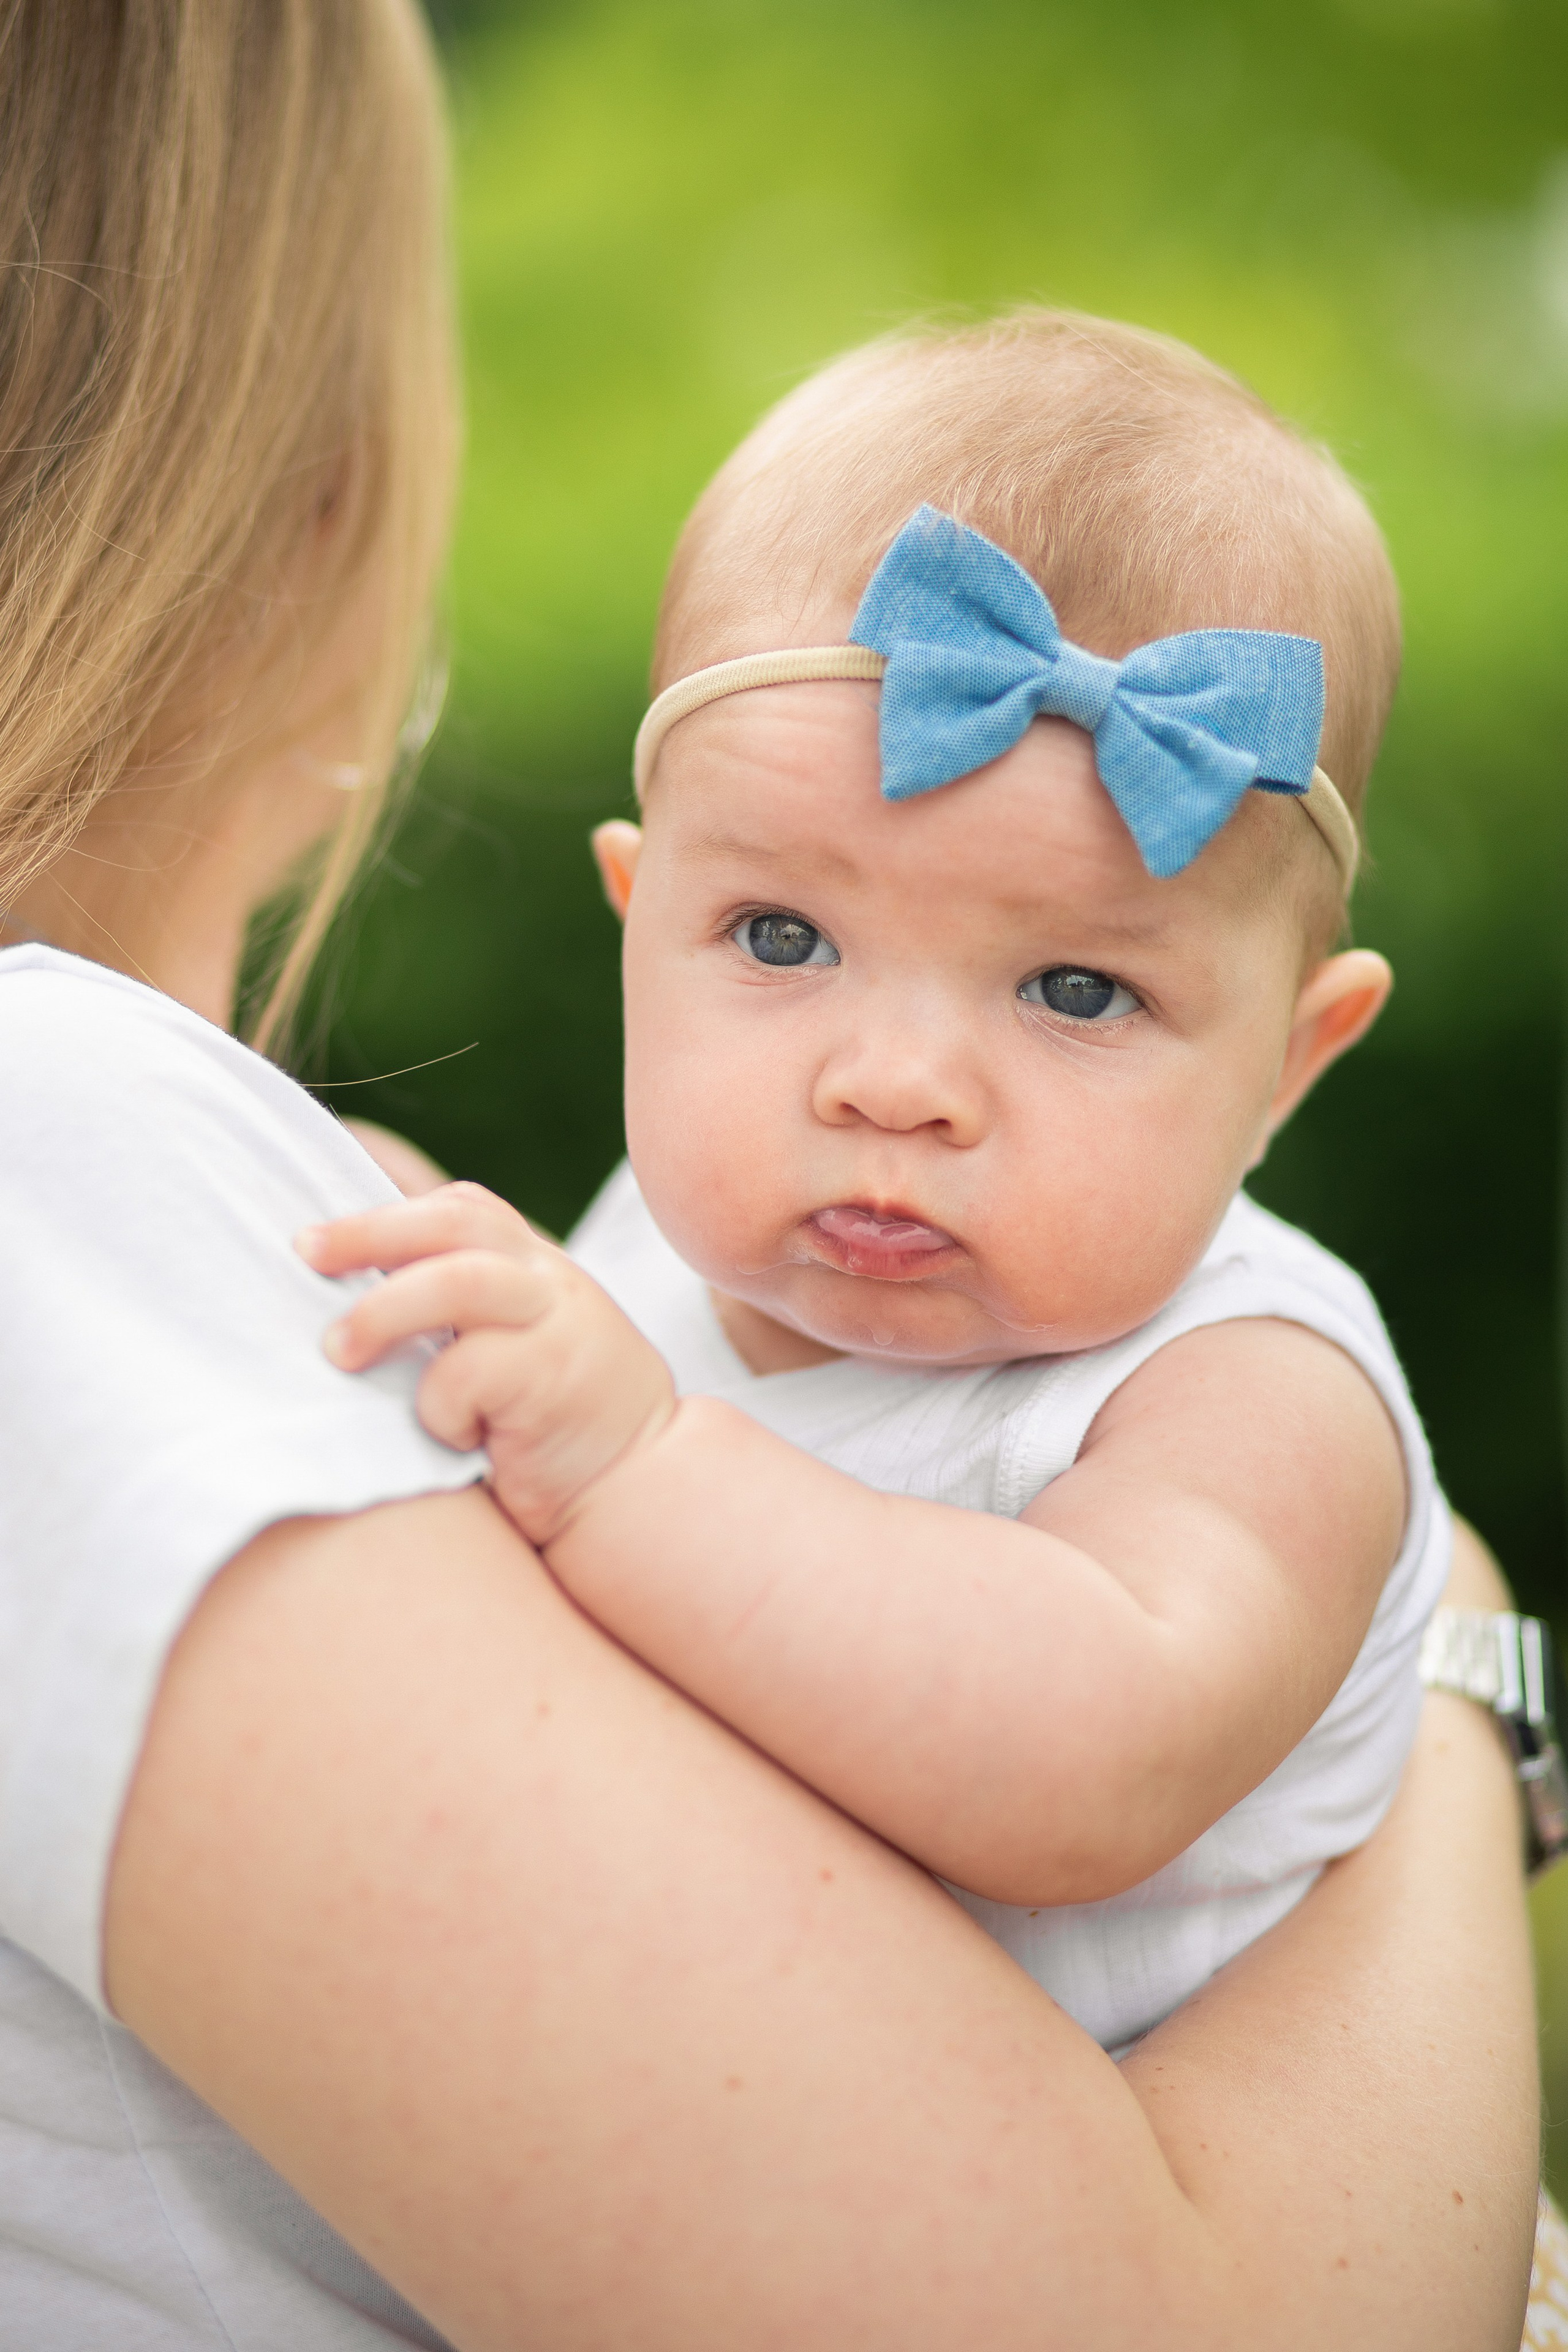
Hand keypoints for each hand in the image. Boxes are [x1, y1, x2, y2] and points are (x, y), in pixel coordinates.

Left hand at [296, 1183, 675, 1544]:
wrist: (639, 1494)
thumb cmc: (553, 1435)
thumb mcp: (515, 1355)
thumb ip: (462, 1324)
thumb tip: (346, 1307)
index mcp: (537, 1271)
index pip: (463, 1210)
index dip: (387, 1216)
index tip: (318, 1243)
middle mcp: (551, 1282)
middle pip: (452, 1223)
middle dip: (367, 1234)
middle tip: (304, 1256)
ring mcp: (559, 1323)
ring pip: (457, 1281)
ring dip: (384, 1311)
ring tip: (340, 1350)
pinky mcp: (554, 1377)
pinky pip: (466, 1372)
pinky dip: (440, 1406)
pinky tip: (460, 1439)